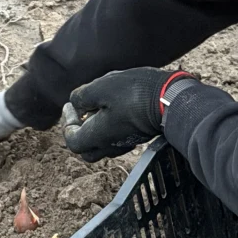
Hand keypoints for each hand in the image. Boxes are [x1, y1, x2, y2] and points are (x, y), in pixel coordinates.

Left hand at [62, 68, 193, 163]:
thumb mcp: (102, 87)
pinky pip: (117, 139)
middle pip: (87, 151)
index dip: (67, 123)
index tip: (70, 105)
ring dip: (95, 130)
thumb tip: (75, 103)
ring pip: (103, 146)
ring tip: (97, 109)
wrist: (171, 99)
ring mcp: (126, 143)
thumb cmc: (135, 93)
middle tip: (80, 113)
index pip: (72, 141)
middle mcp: (111, 145)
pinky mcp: (138, 136)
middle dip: (79, 133)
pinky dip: (109, 128)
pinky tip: (115, 110)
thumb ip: (82, 96)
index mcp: (98, 136)